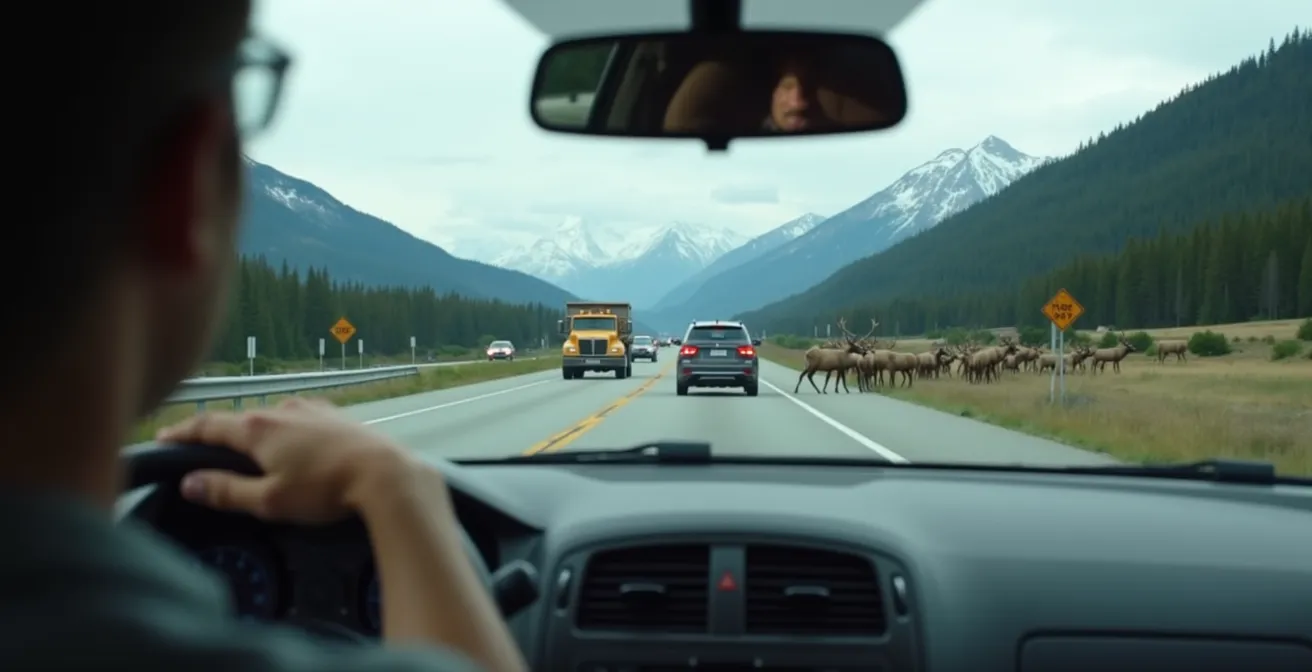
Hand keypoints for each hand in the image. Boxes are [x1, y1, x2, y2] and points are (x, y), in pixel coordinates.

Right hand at [155, 397, 427, 522]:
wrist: (385, 473)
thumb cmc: (325, 489)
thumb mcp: (269, 500)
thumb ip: (227, 491)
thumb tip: (189, 483)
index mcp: (257, 429)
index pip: (208, 425)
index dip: (182, 432)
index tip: (162, 437)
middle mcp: (281, 410)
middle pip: (238, 419)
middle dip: (216, 431)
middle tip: (196, 444)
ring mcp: (310, 408)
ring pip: (269, 417)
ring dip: (251, 430)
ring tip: (242, 446)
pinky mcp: (334, 415)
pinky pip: (296, 419)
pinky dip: (281, 429)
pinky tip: (287, 440)